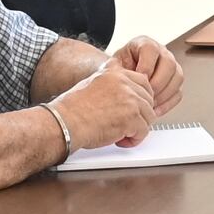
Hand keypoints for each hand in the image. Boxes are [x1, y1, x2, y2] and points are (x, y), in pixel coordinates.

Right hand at [50, 58, 165, 151]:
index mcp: (115, 73)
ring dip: (137, 128)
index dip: (140, 100)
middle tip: (127, 125)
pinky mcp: (132, 117)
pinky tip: (120, 140)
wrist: (65, 122)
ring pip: (149, 116)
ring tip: (121, 134)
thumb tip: (119, 92)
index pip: (143, 82)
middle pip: (148, 100)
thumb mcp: (91, 84)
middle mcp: (124, 83)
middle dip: (140, 115)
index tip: (134, 110)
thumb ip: (110, 84)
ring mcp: (130, 99)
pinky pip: (143, 131)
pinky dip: (134, 140)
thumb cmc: (72, 109)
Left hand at [104, 33, 186, 107]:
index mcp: (144, 44)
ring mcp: (170, 68)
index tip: (139, 79)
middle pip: (169, 64)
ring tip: (149, 104)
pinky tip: (154, 110)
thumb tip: (124, 79)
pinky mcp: (174, 83)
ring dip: (164, 94)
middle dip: (158, 82)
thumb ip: (117, 69)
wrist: (119, 80)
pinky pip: (178, 93)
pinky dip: (167, 103)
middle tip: (146, 94)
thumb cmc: (116, 72)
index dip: (146, 65)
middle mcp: (161, 53)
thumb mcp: (112, 66)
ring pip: (177, 78)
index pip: (151, 49)